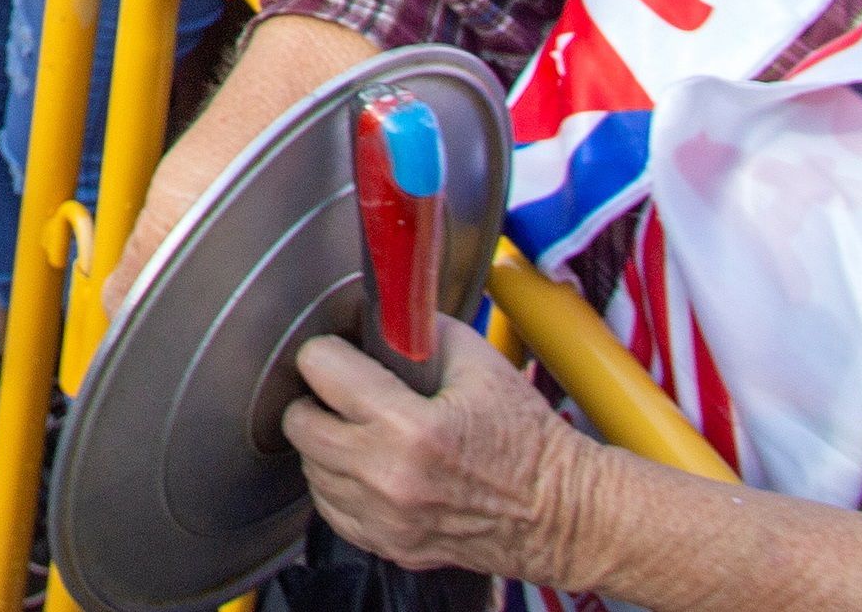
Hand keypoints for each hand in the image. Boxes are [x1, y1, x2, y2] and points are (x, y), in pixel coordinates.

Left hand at [289, 320, 590, 586]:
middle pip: (300, 423)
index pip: (319, 368)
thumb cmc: (527, 440)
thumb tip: (369, 315)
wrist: (561, 513)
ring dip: (327, 443)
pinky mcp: (389, 546)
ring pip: (310, 468)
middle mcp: (390, 479)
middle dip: (318, 397)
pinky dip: (339, 484)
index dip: (329, 351)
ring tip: (363, 429)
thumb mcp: (478, 361)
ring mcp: (387, 520)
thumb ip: (415, 330)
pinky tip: (369, 466)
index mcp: (411, 428)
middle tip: (343, 391)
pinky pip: (330, 508)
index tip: (342, 352)